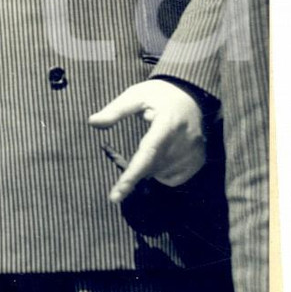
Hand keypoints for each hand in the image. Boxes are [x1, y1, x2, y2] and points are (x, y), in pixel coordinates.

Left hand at [88, 79, 206, 204]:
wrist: (192, 95)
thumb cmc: (160, 95)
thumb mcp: (135, 95)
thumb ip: (115, 110)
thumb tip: (92, 122)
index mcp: (168, 123)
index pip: (148, 154)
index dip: (131, 176)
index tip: (116, 196)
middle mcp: (185, 140)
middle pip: (151, 168)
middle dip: (134, 169)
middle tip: (122, 154)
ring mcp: (194, 153)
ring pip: (160, 175)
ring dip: (147, 168)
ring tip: (151, 142)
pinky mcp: (198, 161)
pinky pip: (172, 178)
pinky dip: (160, 172)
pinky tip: (161, 154)